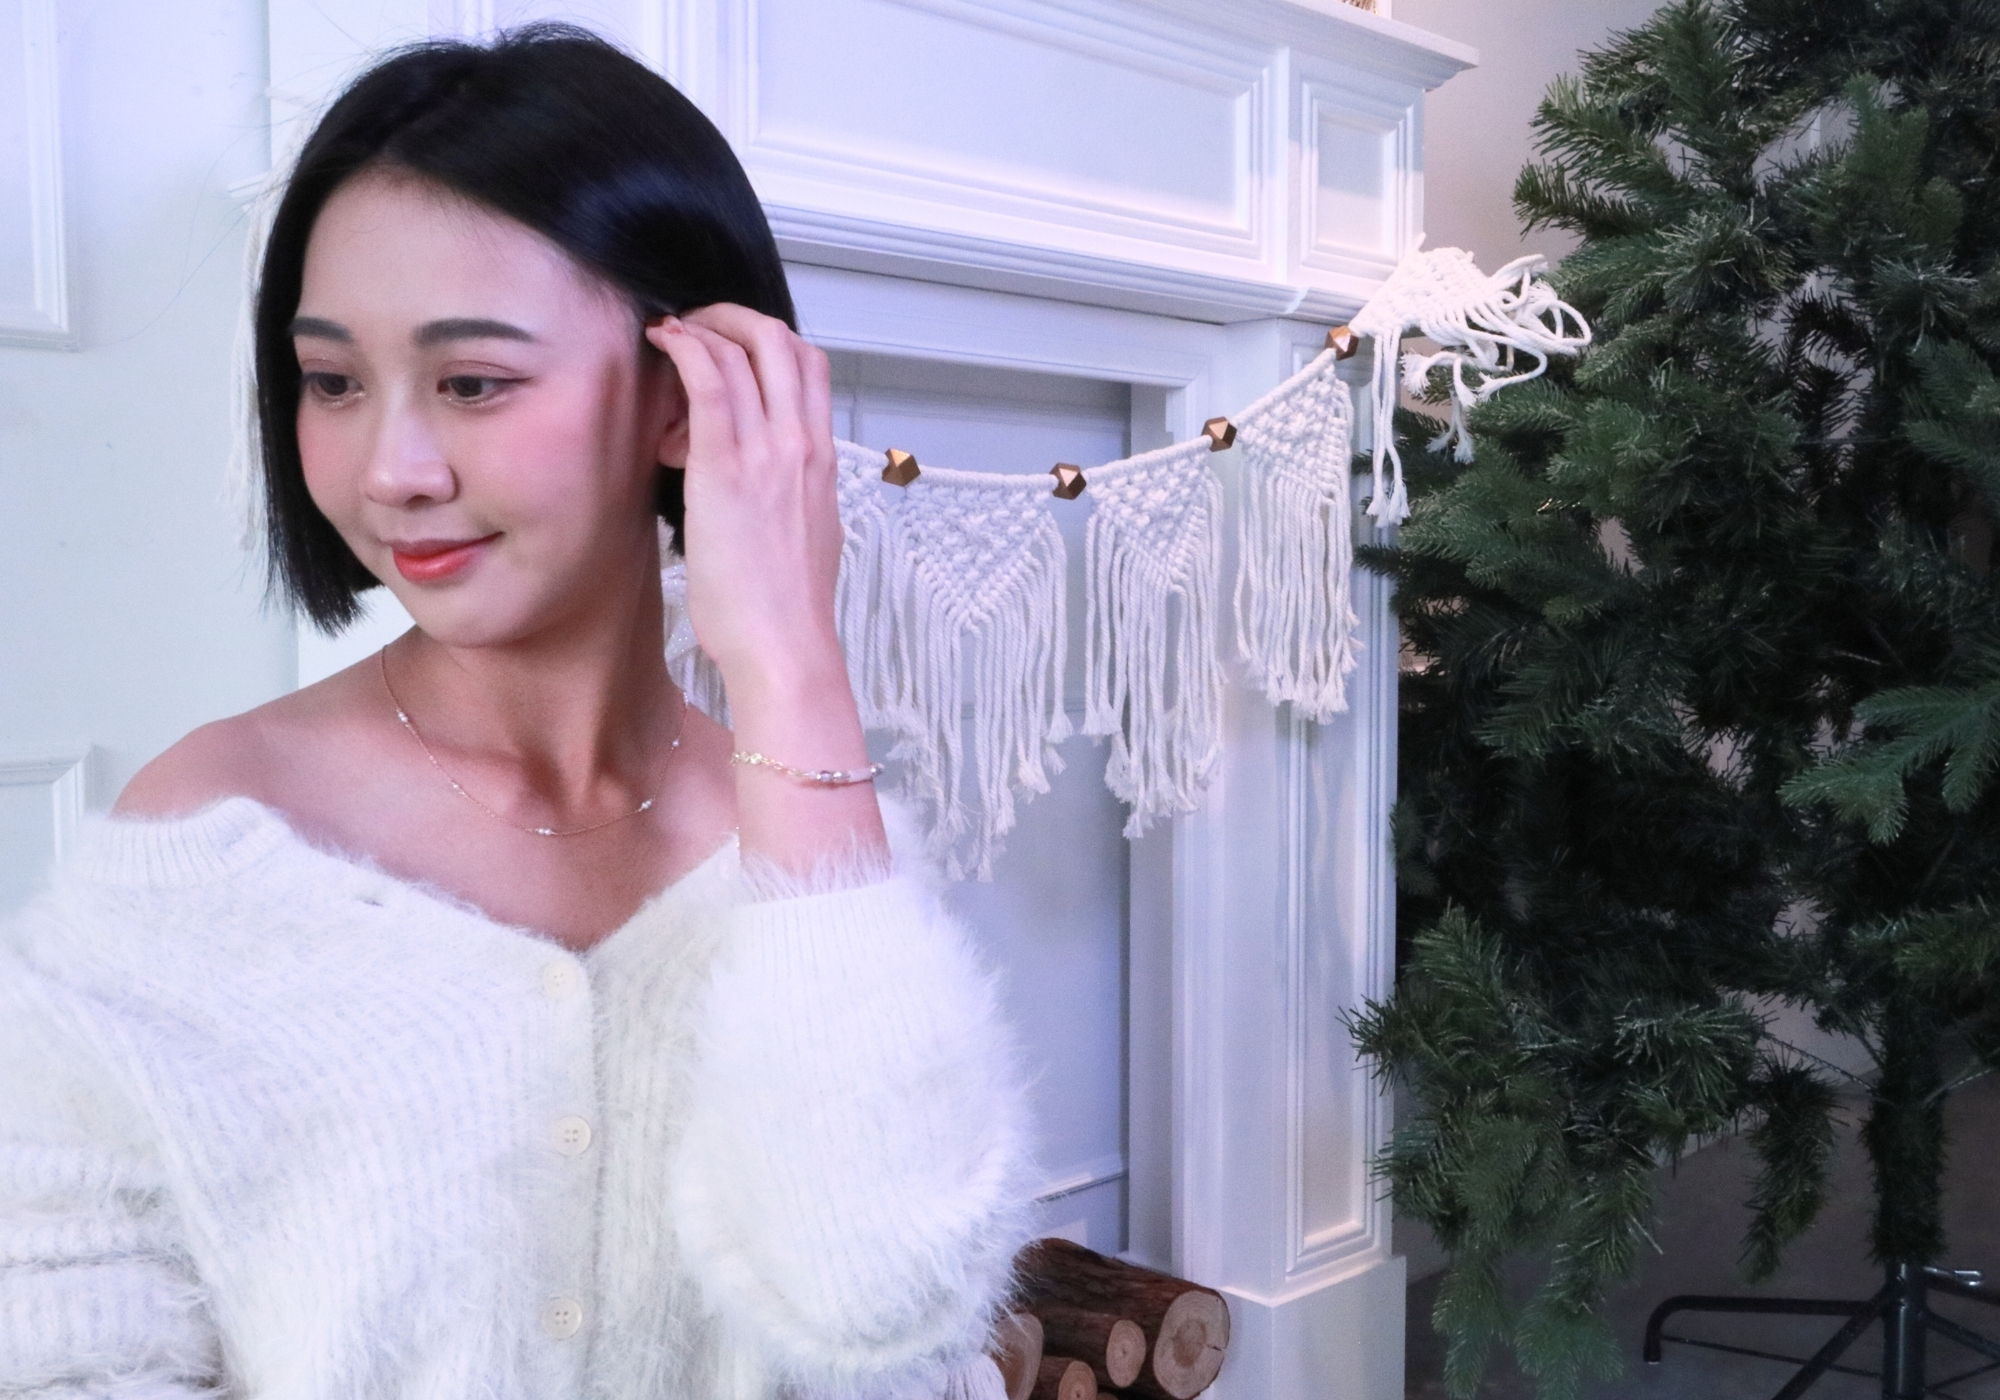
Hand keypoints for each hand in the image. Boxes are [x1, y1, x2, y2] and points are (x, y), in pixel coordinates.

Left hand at [644, 304, 885, 872]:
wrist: (784, 649)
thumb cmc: (784, 612)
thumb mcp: (801, 539)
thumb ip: (788, 501)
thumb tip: (761, 491)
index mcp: (822, 463)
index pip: (810, 368)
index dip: (768, 343)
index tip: (729, 350)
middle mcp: (802, 446)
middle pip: (785, 341)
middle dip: (737, 319)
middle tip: (697, 328)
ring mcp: (769, 452)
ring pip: (750, 347)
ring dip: (705, 326)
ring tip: (670, 336)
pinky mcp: (727, 467)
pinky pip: (711, 379)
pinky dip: (686, 347)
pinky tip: (662, 342)